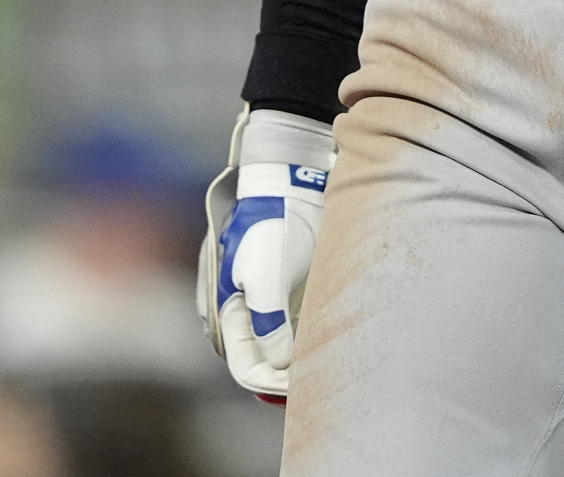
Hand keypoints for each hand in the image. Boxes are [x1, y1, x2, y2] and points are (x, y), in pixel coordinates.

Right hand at [197, 108, 334, 402]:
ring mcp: (270, 300)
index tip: (300, 387)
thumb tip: (281, 362)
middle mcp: (248, 311)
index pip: (247, 367)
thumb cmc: (271, 224)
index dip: (271, 382)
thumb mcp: (265, 277)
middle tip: (318, 384)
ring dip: (301, 360)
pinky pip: (299, 325)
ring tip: (330, 366)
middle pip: (265, 361)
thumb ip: (269, 324)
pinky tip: (332, 341)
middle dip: (288, 377)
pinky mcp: (291, 287)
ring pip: (284, 347)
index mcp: (231, 311)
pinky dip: (311, 338)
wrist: (289, 178)